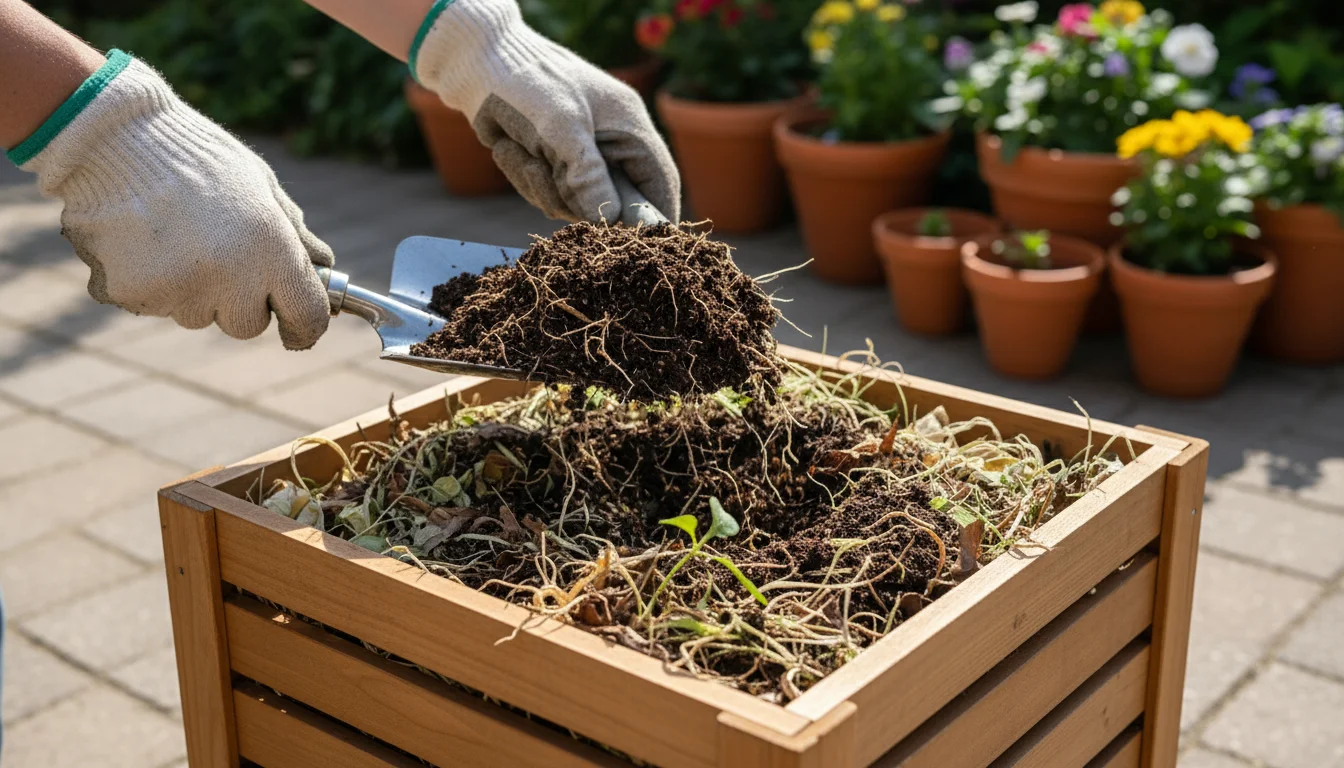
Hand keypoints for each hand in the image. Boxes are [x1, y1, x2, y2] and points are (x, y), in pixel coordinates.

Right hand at [14, 51, 333, 349]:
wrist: (114, 136)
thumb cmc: (197, 157)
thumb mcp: (261, 186)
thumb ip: (295, 236)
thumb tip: (325, 268)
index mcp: (271, 246)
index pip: (306, 315)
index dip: (305, 328)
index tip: (298, 332)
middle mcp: (230, 274)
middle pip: (247, 324)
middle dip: (240, 301)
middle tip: (218, 254)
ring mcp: (179, 288)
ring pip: (198, 315)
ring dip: (194, 290)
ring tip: (174, 236)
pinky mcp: (134, 293)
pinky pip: (154, 305)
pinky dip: (152, 284)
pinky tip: (142, 242)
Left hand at [411, 0, 679, 223]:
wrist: (473, 62)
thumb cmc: (526, 82)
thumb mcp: (560, 126)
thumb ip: (588, 174)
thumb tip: (611, 220)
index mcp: (629, 126)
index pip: (660, 182)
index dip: (655, 217)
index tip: (637, 246)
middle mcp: (610, 142)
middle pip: (612, 201)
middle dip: (574, 198)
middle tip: (545, 173)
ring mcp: (580, 153)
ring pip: (574, 202)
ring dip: (541, 186)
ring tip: (520, 150)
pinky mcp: (552, 160)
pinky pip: (548, 192)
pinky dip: (525, 178)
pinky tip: (508, 148)